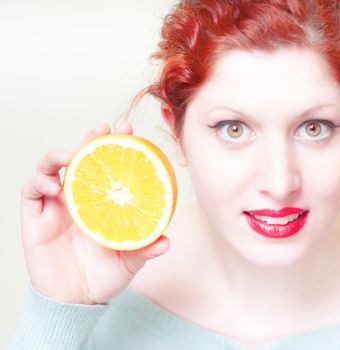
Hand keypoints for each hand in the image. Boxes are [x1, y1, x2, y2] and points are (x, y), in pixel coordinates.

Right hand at [21, 123, 170, 304]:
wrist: (76, 301)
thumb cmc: (104, 276)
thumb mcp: (129, 261)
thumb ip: (145, 249)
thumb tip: (166, 242)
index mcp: (101, 202)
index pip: (107, 167)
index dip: (115, 147)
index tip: (129, 132)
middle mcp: (78, 198)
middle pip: (80, 159)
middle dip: (90, 140)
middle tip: (103, 130)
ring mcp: (55, 206)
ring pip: (51, 168)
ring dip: (58, 155)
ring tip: (71, 155)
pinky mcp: (35, 219)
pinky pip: (31, 192)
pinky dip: (39, 182)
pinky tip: (54, 185)